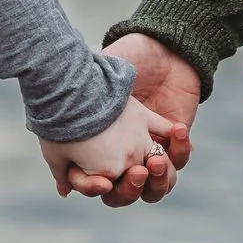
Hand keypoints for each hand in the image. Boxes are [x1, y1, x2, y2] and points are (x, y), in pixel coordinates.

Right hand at [61, 33, 205, 202]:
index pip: (98, 185)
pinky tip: (177, 132)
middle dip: (132, 189)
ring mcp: (150, 151)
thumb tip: (62, 184)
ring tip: (156, 161)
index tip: (102, 181)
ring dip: (159, 179)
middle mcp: (125, 158)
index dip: (97, 188)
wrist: (151, 49)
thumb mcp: (89, 100)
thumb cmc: (108, 73)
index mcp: (99, 153)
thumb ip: (71, 135)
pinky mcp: (174, 142)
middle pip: (130, 193)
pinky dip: (180, 151)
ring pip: (158, 186)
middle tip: (136, 172)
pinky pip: (180, 159)